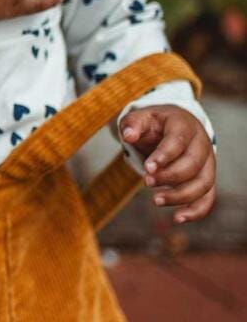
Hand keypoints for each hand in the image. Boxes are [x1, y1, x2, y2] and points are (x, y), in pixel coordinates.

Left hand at [120, 105, 216, 223]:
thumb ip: (133, 124)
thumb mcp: (141, 117)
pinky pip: (208, 197)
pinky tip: (178, 218)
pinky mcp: (207, 178)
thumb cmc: (154, 124)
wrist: (172, 127)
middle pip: (193, 164)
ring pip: (203, 183)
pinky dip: (196, 211)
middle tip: (147, 182)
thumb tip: (128, 135)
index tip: (147, 168)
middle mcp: (201, 144)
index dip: (164, 155)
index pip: (178, 141)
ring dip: (181, 196)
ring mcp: (208, 162)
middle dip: (170, 176)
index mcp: (184, 125)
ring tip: (156, 201)